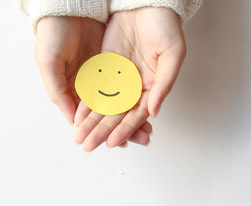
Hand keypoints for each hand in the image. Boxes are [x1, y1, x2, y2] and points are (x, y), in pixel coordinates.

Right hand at [35, 16, 151, 146]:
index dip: (102, 131)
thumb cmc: (51, 35)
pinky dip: (136, 96)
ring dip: (133, 116)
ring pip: (121, 101)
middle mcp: (89, 85)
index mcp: (72, 90)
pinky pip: (128, 83)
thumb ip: (59, 93)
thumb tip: (71, 120)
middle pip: (109, 112)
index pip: (90, 117)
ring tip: (147, 130)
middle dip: (124, 128)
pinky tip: (147, 106)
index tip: (114, 144)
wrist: (67, 6)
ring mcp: (103, 74)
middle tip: (141, 141)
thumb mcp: (49, 64)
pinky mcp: (114, 62)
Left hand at [74, 7, 185, 150]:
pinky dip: (87, 103)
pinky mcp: (105, 68)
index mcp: (153, 86)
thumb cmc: (165, 25)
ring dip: (92, 123)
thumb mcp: (172, 54)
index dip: (125, 129)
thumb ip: (165, 84)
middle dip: (102, 132)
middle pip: (117, 115)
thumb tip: (155, 112)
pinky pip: (95, 89)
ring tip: (80, 138)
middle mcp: (135, 86)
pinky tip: (78, 116)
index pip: (137, 114)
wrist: (145, 2)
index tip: (113, 142)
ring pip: (104, 105)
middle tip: (89, 147)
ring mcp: (119, 78)